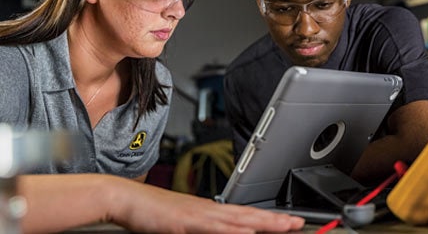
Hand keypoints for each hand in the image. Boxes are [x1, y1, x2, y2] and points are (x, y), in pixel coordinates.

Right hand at [110, 178, 305, 232]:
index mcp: (210, 212)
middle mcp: (209, 211)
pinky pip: (213, 228)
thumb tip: (227, 233)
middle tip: (300, 223)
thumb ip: (205, 229)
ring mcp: (199, 215)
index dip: (270, 220)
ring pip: (238, 221)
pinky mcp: (185, 222)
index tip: (290, 222)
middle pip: (249, 217)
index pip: (246, 216)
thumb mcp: (184, 225)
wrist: (125, 199)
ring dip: (263, 224)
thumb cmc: (151, 213)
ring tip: (286, 226)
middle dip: (276, 221)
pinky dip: (231, 232)